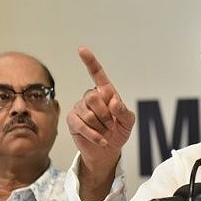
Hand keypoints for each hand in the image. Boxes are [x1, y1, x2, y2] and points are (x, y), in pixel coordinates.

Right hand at [67, 46, 134, 195]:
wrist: (108, 150)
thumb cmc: (119, 131)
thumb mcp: (128, 122)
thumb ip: (124, 112)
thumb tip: (113, 102)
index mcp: (106, 92)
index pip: (97, 74)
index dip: (90, 61)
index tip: (81, 49)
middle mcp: (91, 97)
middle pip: (93, 96)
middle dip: (105, 114)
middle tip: (111, 124)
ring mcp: (80, 108)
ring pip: (88, 112)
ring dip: (101, 126)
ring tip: (106, 132)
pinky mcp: (73, 120)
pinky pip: (81, 124)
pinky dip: (94, 134)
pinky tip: (101, 140)